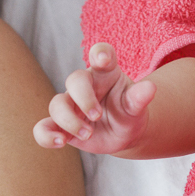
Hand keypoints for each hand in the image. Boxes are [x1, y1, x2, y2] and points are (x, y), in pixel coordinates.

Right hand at [33, 43, 156, 153]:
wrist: (123, 132)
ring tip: (87, 134)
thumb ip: (140, 98)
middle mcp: (85, 86)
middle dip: (84, 98)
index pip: (101, 54)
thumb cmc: (129, 112)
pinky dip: (46, 134)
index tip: (102, 59)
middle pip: (75, 80)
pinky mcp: (62, 125)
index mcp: (106, 73)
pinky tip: (59, 142)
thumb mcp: (137, 106)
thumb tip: (151, 87)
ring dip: (70, 120)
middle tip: (97, 115)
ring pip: (57, 104)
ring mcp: (71, 105)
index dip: (99, 53)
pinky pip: (44, 127)